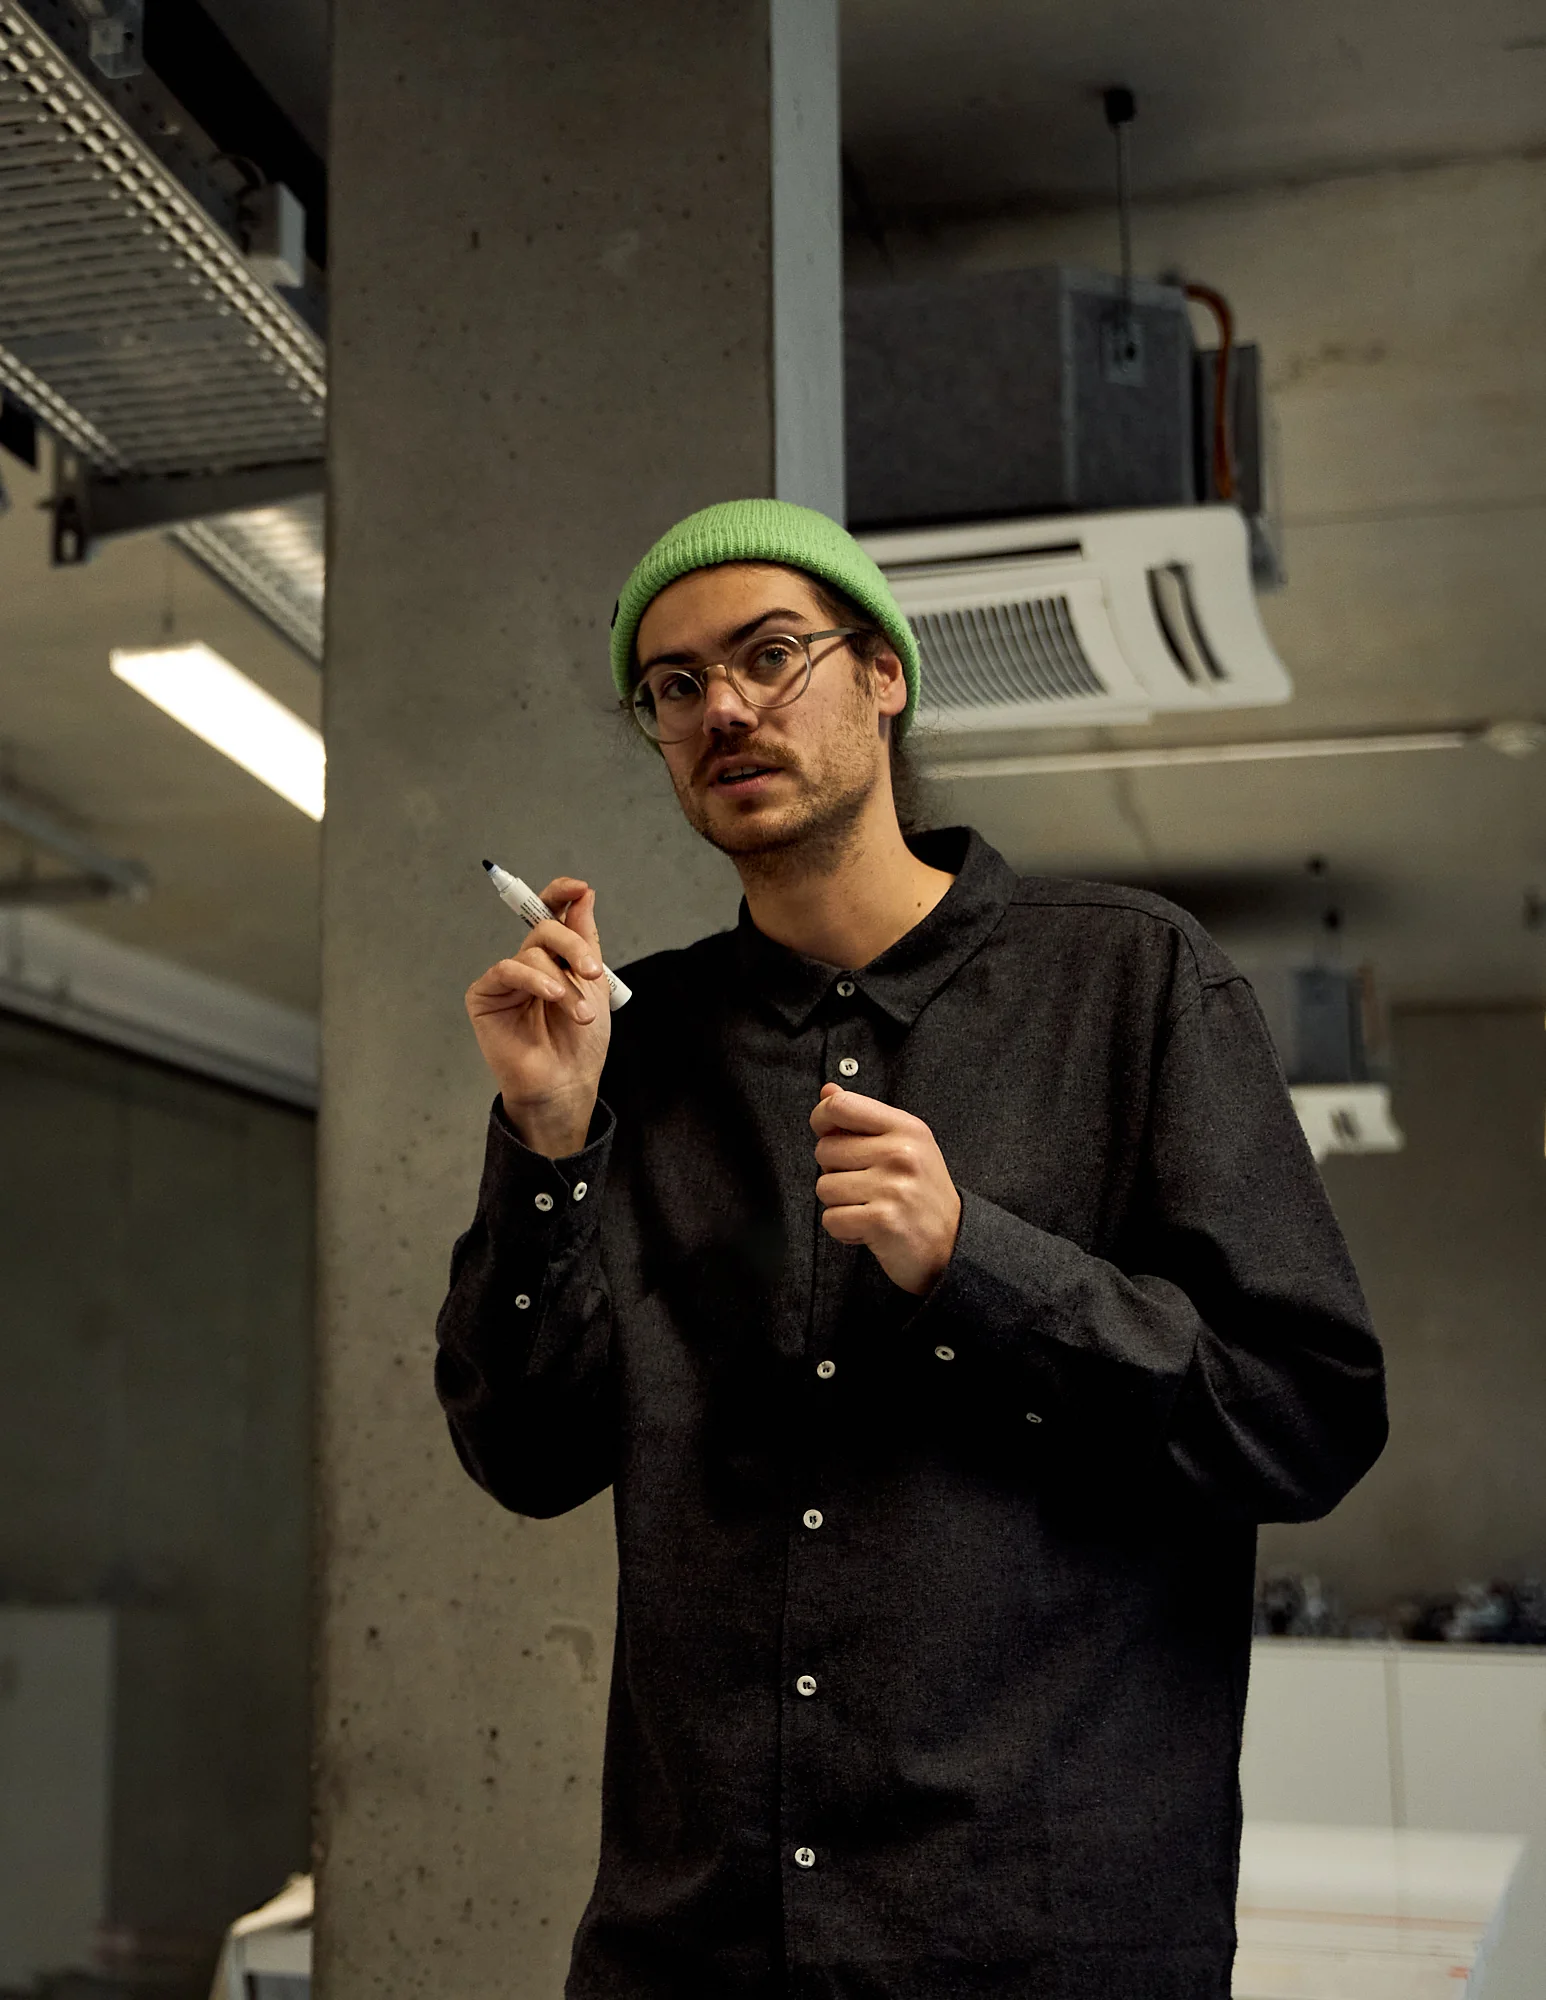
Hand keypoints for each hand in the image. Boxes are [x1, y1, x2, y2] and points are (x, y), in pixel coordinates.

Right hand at [465, 877, 610, 1155]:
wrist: (567, 1083)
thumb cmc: (580, 1042)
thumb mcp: (593, 985)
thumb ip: (585, 938)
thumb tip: (584, 894)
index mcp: (554, 958)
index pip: (551, 914)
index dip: (561, 894)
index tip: (578, 887)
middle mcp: (528, 964)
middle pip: (545, 929)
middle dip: (573, 947)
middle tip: (592, 974)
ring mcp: (505, 979)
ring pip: (532, 953)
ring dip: (561, 982)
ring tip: (577, 1013)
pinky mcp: (485, 996)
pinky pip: (506, 970)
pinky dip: (533, 980)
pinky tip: (550, 997)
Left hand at [810, 1085, 961, 1296]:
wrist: (953, 1243)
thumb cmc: (921, 1192)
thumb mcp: (903, 1145)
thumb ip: (863, 1117)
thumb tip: (828, 1090)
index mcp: (906, 1128)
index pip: (841, 1105)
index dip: (821, 1118)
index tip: (827, 1133)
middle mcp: (901, 1153)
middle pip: (825, 1150)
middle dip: (834, 1171)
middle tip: (864, 1184)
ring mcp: (892, 1187)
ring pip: (824, 1187)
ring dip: (839, 1203)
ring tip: (869, 1206)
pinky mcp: (882, 1220)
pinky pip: (831, 1219)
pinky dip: (844, 1229)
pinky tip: (868, 1228)